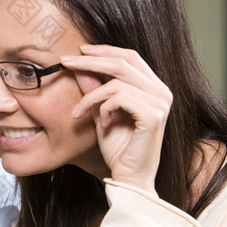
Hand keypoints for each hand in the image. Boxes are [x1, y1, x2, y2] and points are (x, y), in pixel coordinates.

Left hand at [62, 45, 171, 194]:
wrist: (128, 177)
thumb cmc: (117, 148)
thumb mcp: (101, 111)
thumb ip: (94, 88)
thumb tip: (79, 65)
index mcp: (153, 87)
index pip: (130, 56)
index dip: (104, 50)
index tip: (79, 51)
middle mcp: (162, 91)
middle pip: (123, 61)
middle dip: (90, 60)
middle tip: (65, 62)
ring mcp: (160, 102)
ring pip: (116, 81)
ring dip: (91, 96)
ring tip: (82, 113)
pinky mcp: (154, 114)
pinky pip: (118, 97)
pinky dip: (102, 108)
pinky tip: (102, 124)